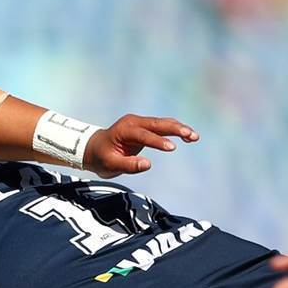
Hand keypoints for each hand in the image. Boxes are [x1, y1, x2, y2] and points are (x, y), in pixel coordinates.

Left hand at [84, 114, 198, 176]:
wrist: (94, 148)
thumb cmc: (100, 157)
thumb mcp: (110, 165)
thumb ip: (128, 165)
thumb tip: (147, 164)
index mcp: (124, 129)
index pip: (144, 135)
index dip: (158, 141)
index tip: (172, 148)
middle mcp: (133, 122)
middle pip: (157, 124)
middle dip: (175, 129)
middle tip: (191, 135)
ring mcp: (139, 123)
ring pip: (162, 123)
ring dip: (179, 129)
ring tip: (194, 136)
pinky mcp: (145, 128)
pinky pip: (162, 127)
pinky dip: (175, 130)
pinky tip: (188, 136)